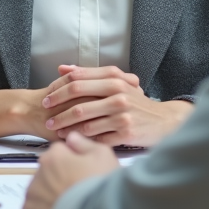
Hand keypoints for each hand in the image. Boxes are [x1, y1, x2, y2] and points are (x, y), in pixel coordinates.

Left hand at [23, 132, 118, 208]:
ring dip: (51, 195)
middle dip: (60, 179)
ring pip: (41, 190)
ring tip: (72, 206)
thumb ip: (85, 143)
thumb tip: (71, 137)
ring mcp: (33, 193)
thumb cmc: (100, 186)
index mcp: (54, 155)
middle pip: (49, 171)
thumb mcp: (103, 156)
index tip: (83, 173)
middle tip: (79, 191)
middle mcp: (39, 171)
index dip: (74, 162)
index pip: (59, 152)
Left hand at [41, 65, 192, 146]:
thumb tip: (62, 68)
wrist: (162, 121)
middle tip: (46, 116)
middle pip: (78, 102)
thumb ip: (89, 74)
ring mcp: (122, 114)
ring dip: (67, 127)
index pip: (77, 80)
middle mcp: (118, 94)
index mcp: (113, 79)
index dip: (57, 89)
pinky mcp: (126, 133)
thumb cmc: (134, 101)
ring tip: (56, 130)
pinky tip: (73, 140)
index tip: (46, 98)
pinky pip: (97, 137)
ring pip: (85, 122)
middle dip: (58, 110)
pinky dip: (82, 139)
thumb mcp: (117, 82)